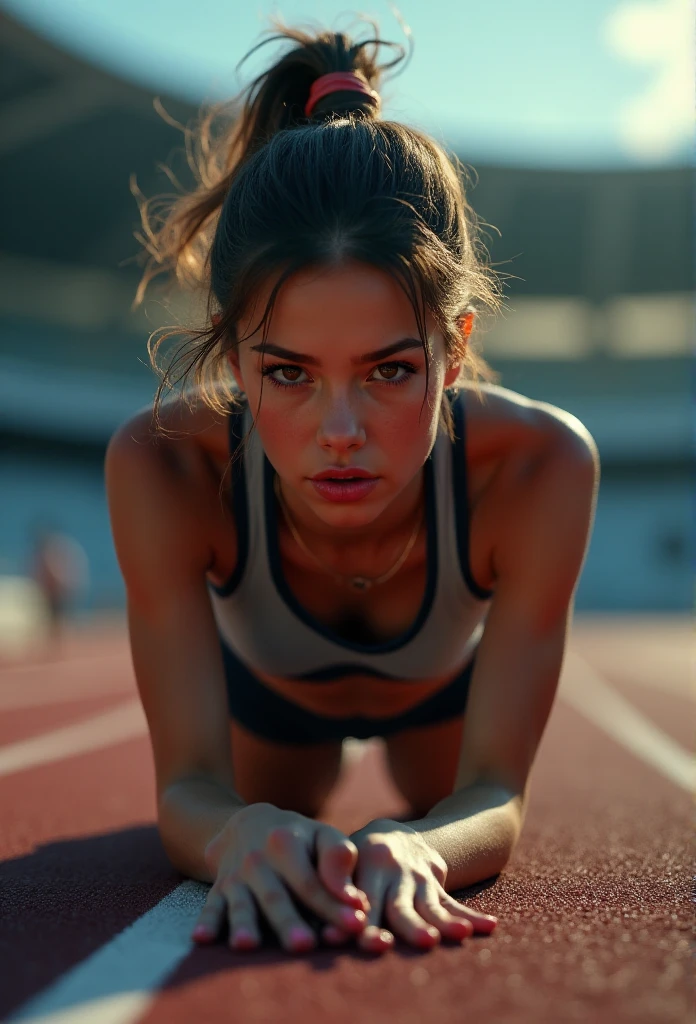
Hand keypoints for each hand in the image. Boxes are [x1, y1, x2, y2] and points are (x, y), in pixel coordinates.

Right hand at [192, 802, 370, 953]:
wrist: (248, 824)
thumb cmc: (298, 838)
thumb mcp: (322, 835)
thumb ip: (339, 859)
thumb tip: (354, 898)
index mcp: (287, 843)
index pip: (311, 882)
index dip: (333, 905)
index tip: (356, 925)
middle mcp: (259, 860)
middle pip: (276, 897)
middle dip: (289, 922)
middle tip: (304, 945)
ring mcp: (236, 877)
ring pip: (241, 904)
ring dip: (244, 925)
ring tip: (247, 944)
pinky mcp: (219, 890)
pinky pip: (210, 906)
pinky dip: (206, 922)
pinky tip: (202, 938)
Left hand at [319, 818, 497, 952]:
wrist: (397, 836)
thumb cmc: (358, 859)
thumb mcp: (344, 861)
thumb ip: (335, 889)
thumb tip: (327, 932)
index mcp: (369, 865)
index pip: (365, 900)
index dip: (364, 924)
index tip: (366, 943)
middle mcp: (396, 872)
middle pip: (402, 907)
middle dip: (410, 926)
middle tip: (423, 941)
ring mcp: (420, 879)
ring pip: (431, 906)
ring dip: (444, 922)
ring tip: (460, 934)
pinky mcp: (437, 886)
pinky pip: (453, 904)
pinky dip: (470, 917)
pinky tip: (489, 926)